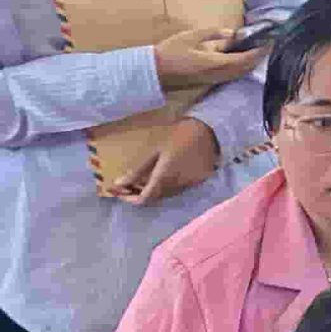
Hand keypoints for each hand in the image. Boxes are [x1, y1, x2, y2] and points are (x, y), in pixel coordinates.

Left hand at [105, 119, 220, 205]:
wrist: (210, 131)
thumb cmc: (179, 136)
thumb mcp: (154, 151)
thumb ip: (137, 170)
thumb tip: (118, 184)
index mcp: (163, 178)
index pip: (143, 199)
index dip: (129, 199)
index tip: (120, 191)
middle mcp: (176, 186)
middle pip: (154, 198)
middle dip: (139, 193)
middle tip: (129, 183)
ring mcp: (188, 185)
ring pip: (165, 194)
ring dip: (153, 190)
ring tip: (144, 178)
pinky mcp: (197, 181)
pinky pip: (177, 189)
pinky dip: (166, 185)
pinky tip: (164, 174)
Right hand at [153, 25, 264, 89]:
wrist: (154, 72)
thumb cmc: (170, 52)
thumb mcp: (192, 37)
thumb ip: (214, 34)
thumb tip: (234, 34)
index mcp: (215, 63)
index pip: (246, 59)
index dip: (260, 51)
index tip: (272, 41)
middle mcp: (219, 75)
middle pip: (247, 68)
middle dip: (260, 56)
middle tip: (271, 43)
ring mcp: (215, 80)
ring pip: (241, 73)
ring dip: (253, 62)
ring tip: (261, 48)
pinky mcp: (211, 81)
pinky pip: (233, 74)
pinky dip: (243, 66)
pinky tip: (245, 56)